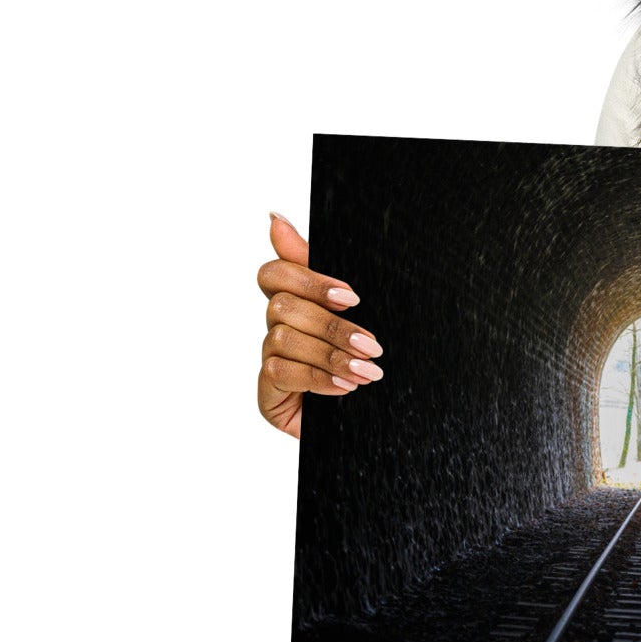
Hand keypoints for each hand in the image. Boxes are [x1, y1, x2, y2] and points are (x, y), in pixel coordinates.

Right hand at [256, 212, 383, 437]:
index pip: (275, 273)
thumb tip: (274, 217)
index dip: (307, 278)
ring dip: (331, 354)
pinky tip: (345, 387)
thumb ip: (323, 274)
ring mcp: (270, 360)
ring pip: (283, 338)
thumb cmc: (363, 365)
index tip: (351, 296)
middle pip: (282, 305)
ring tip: (367, 372)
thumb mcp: (357, 317)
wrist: (373, 424)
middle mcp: (277, 328)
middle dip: (332, 325)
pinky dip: (318, 377)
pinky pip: (281, 372)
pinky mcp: (268, 392)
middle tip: (372, 344)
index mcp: (297, 303)